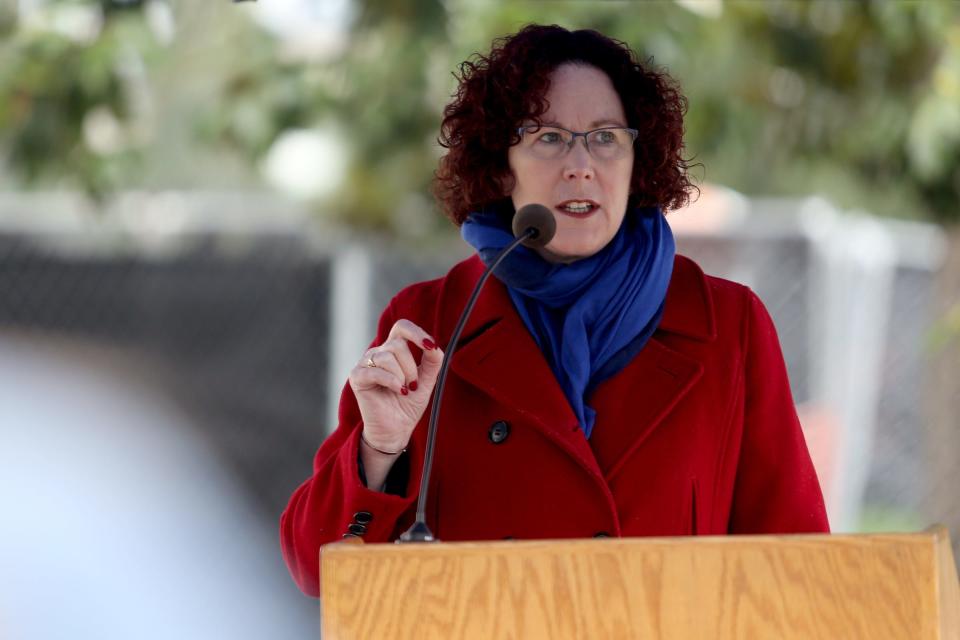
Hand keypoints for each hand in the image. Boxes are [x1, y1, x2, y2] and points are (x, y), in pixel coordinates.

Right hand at [348, 319, 443, 453]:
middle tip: (413, 386)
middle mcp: (378, 353)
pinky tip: (398, 391)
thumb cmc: (408, 405)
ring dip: (402, 376)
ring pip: (387, 356)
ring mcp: (365, 364)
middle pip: (397, 344)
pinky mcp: (357, 377)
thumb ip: (432, 361)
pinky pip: (375, 371)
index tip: (430, 346)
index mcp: (394, 350)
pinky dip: (391, 381)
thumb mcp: (427, 381)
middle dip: (411, 367)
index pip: (402, 328)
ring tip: (403, 391)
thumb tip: (434, 345)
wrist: (396, 430)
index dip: (416, 332)